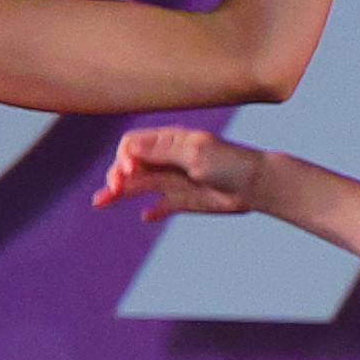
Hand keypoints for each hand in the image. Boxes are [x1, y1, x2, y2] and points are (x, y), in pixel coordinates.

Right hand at [94, 124, 264, 218]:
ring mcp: (174, 180)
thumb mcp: (195, 153)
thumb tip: (129, 149)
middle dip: (116, 176)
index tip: (130, 172)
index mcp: (170, 142)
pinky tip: (146, 217)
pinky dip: (153, 211)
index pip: (132, 145)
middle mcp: (167, 160)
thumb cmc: (230, 163)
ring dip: (120, 194)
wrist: (259, 185)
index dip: (124, 158)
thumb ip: (163, 152)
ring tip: (100, 203)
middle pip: (130, 166)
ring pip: (139, 186)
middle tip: (112, 191)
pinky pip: (161, 206)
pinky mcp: (184, 200)